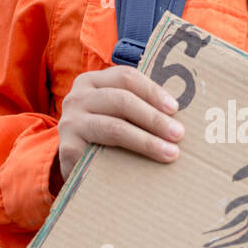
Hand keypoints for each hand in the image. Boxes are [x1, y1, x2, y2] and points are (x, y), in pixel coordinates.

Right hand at [55, 67, 183, 187]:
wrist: (74, 166)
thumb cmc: (105, 136)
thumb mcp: (117, 115)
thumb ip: (139, 107)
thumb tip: (179, 114)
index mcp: (93, 81)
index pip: (126, 77)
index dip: (153, 91)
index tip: (175, 108)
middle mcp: (78, 97)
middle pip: (122, 100)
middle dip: (154, 118)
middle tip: (179, 134)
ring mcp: (70, 121)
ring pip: (114, 127)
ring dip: (147, 141)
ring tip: (170, 152)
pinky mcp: (68, 148)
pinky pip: (101, 153)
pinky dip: (127, 160)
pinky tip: (144, 170)